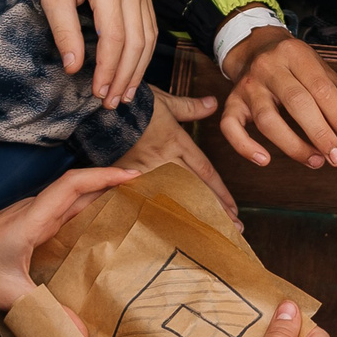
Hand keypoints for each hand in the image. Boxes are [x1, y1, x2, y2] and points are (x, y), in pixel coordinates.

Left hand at [0, 166, 136, 311]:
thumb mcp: (5, 294)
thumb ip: (44, 313)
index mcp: (32, 217)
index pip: (75, 185)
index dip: (106, 177)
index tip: (136, 178)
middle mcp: (31, 214)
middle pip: (78, 191)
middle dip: (111, 187)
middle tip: (144, 196)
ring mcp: (25, 222)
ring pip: (69, 205)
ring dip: (97, 203)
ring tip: (128, 214)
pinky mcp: (19, 234)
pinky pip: (58, 220)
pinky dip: (81, 221)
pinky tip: (92, 240)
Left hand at [39, 0, 154, 107]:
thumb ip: (64, 30)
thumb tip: (73, 67)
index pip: (113, 36)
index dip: (107, 68)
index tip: (97, 90)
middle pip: (136, 42)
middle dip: (123, 76)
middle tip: (110, 101)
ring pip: (149, 40)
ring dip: (137, 72)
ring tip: (122, 96)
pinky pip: (152, 32)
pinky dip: (144, 58)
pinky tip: (133, 75)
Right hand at [116, 88, 238, 223]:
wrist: (102, 108)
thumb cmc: (135, 106)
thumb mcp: (166, 102)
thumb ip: (190, 107)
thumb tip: (213, 103)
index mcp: (177, 142)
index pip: (206, 172)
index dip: (221, 193)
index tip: (235, 210)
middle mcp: (166, 159)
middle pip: (195, 189)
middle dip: (215, 209)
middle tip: (232, 228)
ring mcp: (147, 170)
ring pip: (174, 197)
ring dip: (190, 215)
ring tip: (205, 234)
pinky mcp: (128, 176)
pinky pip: (145, 198)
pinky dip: (155, 213)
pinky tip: (164, 230)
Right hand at [220, 27, 336, 169]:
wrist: (254, 48)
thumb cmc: (292, 64)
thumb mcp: (316, 67)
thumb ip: (331, 93)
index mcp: (295, 54)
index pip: (321, 88)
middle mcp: (269, 68)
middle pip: (296, 103)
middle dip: (320, 134)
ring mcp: (248, 85)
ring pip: (267, 120)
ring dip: (293, 146)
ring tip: (315, 161)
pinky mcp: (232, 102)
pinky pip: (230, 127)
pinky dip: (245, 147)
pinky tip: (264, 160)